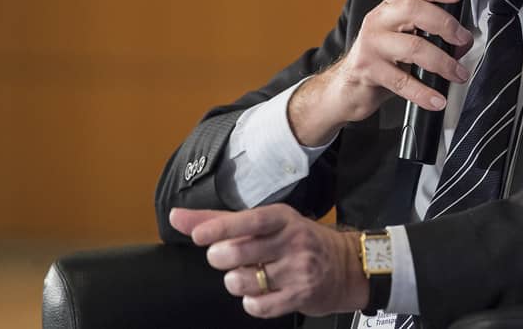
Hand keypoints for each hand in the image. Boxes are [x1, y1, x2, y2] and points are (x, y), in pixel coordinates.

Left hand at [169, 205, 367, 318]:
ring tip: (248, 275)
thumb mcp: (267, 223)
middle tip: (222, 257)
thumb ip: (220, 220)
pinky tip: (260, 292)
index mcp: (283, 218)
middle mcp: (293, 241)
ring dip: (236, 282)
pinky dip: (251, 302)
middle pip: (240, 252)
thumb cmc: (299, 241)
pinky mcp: (301, 295)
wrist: (345, 266)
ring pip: (245, 281)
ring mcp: (298, 269)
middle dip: (221, 258)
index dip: (221, 228)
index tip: (198, 235)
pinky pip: (259, 306)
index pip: (249, 220)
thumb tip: (177, 216)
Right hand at [288, 0, 472, 144]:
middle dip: (445, 24)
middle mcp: (379, 20)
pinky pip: (401, 81)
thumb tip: (464, 42)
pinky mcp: (368, 69)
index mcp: (390, 8)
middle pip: (414, 10)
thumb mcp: (405, 40)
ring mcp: (372, 44)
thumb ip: (433, 35)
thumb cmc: (382, 60)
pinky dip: (424, 93)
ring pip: (412, 46)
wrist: (349, 87)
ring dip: (442, 62)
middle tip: (463, 40)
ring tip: (458, 74)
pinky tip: (437, 100)